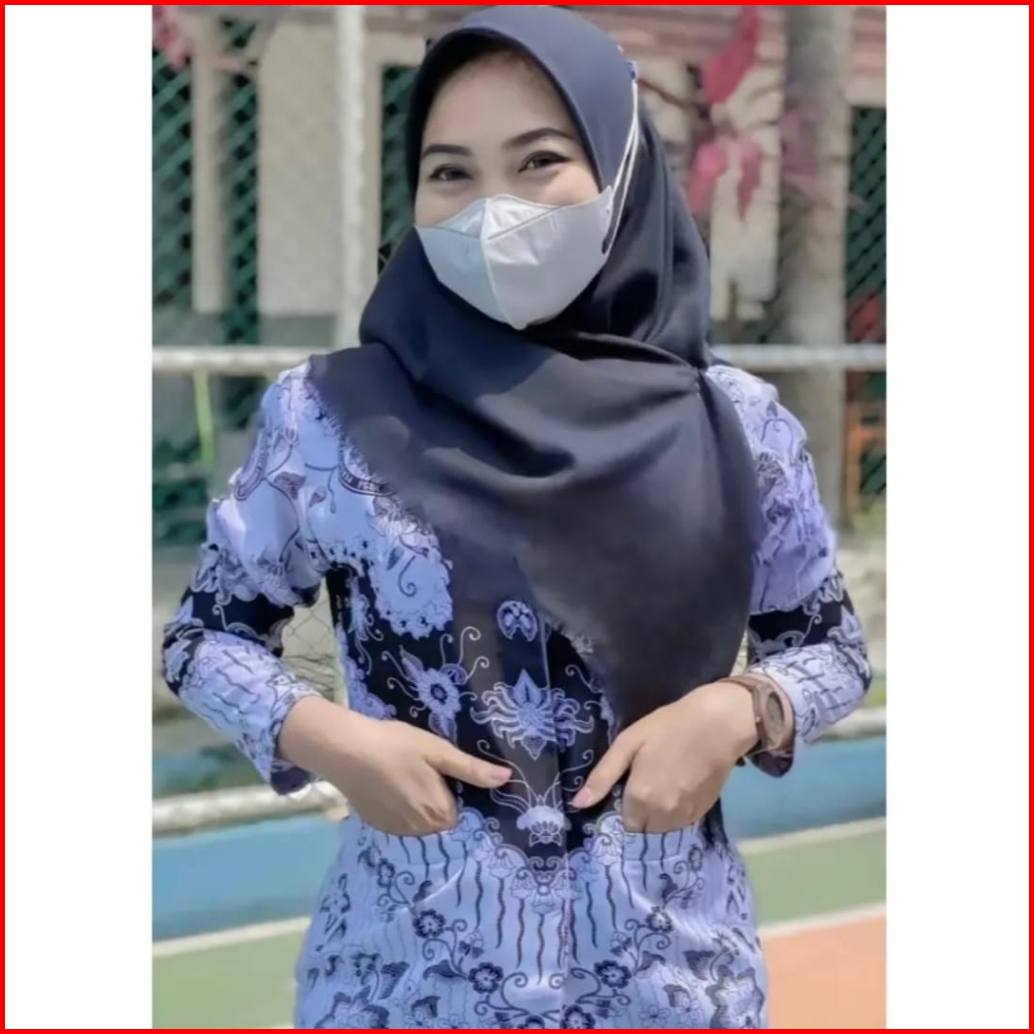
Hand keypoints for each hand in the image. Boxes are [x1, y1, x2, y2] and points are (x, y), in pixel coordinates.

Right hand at [279, 697, 510, 835]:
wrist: (346, 750)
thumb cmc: (397, 745)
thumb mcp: (439, 751)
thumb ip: (472, 770)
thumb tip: (506, 779)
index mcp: (440, 813)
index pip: (463, 813)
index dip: (459, 794)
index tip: (451, 778)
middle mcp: (420, 831)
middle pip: (442, 821)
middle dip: (441, 802)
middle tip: (428, 773)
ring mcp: (396, 830)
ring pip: (421, 824)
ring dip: (420, 808)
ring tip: (409, 778)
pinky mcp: (376, 825)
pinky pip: (400, 823)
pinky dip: (400, 810)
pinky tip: (392, 787)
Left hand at [571, 682, 757, 832]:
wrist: (718, 725)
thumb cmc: (668, 727)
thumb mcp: (628, 743)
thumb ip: (602, 777)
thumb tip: (577, 804)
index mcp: (640, 798)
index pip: (623, 823)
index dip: (622, 807)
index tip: (626, 790)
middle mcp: (662, 815)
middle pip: (643, 829)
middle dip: (639, 814)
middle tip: (643, 785)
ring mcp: (685, 816)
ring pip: (662, 829)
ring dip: (657, 816)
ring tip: (661, 786)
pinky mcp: (703, 812)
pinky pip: (680, 823)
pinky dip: (676, 813)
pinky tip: (678, 789)